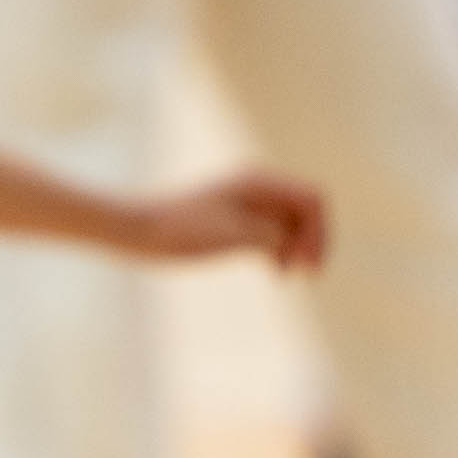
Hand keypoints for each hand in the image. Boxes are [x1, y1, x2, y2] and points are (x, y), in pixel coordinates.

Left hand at [123, 171, 327, 270]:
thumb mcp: (232, 236)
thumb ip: (272, 236)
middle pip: (305, 210)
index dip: (319, 231)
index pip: (312, 199)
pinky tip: (275, 273)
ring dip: (297, 248)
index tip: (308, 264)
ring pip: (290, 223)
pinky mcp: (235, 220)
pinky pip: (272, 233)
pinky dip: (280, 251)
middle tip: (308, 274)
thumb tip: (298, 242)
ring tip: (288, 275)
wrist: (138, 231)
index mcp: (258, 183)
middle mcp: (256, 188)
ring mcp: (246, 203)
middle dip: (312, 241)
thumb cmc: (180, 231)